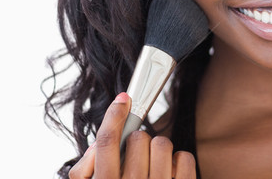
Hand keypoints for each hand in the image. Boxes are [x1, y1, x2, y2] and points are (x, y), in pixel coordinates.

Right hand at [68, 92, 196, 178]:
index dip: (114, 114)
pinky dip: (179, 161)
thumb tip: (97, 146)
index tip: (123, 99)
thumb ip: (87, 171)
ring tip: (153, 167)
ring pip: (162, 143)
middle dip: (136, 142)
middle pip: (137, 138)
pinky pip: (184, 157)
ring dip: (158, 150)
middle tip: (136, 158)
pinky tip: (169, 174)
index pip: (106, 141)